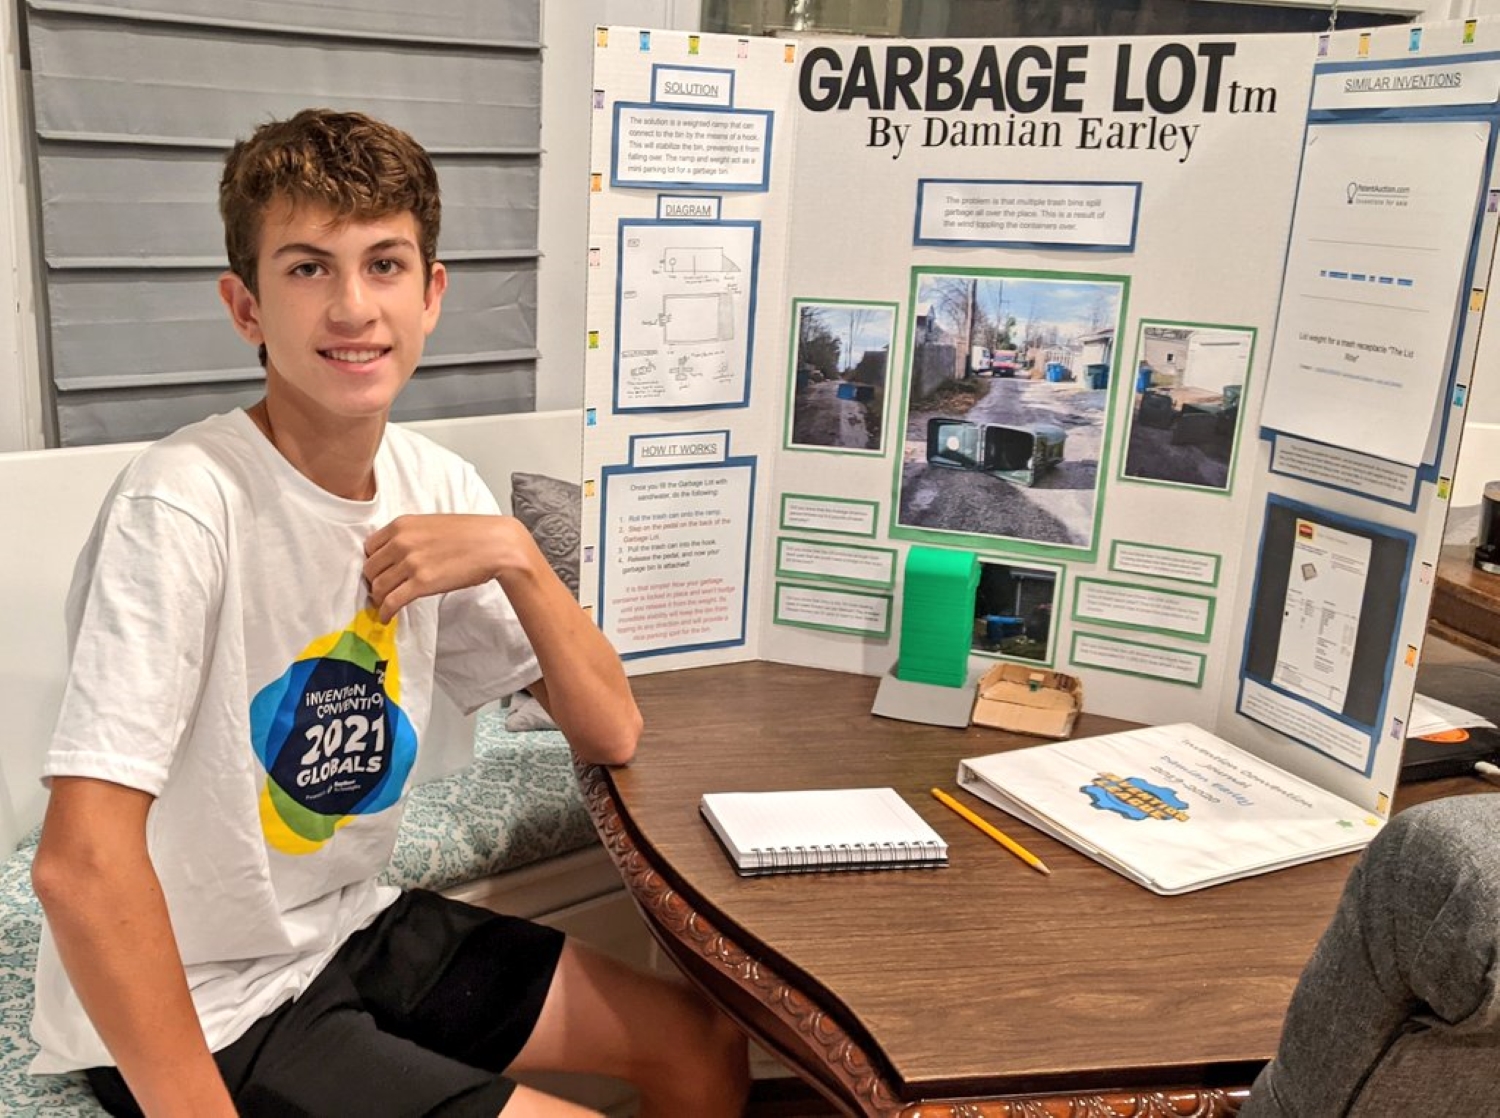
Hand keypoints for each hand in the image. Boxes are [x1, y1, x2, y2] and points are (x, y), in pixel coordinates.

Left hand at [363, 514, 523, 621]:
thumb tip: (396, 554)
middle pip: (370, 569)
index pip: (369, 547)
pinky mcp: (421, 584)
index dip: (373, 562)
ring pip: (378, 587)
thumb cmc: (471, 534)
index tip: (379, 572)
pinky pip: (391, 602)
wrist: (496, 545)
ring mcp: (410, 563)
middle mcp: (401, 542)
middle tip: (382, 590)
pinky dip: (385, 612)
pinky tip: (387, 617)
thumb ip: (410, 536)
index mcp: (402, 525)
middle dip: (374, 582)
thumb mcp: (432, 525)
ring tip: (386, 605)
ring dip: (380, 599)